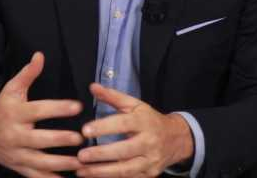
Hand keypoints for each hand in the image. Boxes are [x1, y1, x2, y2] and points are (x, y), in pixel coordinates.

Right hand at [0, 52, 84, 177]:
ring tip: (80, 162)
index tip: (77, 105)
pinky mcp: (19, 168)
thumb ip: (28, 74)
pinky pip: (36, 177)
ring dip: (61, 164)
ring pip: (40, 162)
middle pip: (39, 139)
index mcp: (15, 114)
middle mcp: (15, 135)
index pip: (38, 110)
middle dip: (60, 139)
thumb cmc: (1, 109)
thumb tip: (40, 55)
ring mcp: (17, 154)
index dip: (58, 108)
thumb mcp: (11, 89)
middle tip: (80, 138)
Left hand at [76, 83, 192, 177]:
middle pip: (124, 150)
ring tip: (81, 170)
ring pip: (125, 169)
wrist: (176, 139)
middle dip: (101, 154)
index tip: (85, 130)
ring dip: (101, 171)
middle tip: (81, 155)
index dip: (104, 127)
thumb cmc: (149, 119)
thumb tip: (93, 87)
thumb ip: (112, 96)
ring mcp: (150, 160)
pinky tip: (94, 176)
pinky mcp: (149, 174)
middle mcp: (149, 142)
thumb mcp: (134, 105)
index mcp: (144, 122)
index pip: (123, 124)